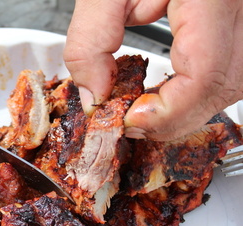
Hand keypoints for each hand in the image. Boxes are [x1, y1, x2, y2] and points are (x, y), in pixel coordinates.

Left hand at [64, 0, 242, 140]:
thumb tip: (96, 97)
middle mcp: (240, 5)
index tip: (129, 120)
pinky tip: (164, 91)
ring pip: (232, 83)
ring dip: (185, 108)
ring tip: (144, 109)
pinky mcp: (237, 22)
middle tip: (131, 121)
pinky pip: (228, 68)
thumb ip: (90, 42)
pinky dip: (194, 90)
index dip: (168, 111)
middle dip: (174, 117)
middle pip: (224, 86)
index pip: (206, 73)